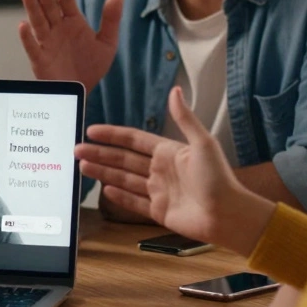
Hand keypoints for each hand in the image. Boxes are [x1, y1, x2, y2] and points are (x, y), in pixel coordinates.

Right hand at [17, 0, 121, 91]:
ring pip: (38, 22)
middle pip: (49, 7)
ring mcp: (47, 43)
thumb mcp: (107, 42)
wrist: (82, 90)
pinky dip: (26, 37)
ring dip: (32, 7)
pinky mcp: (39, 59)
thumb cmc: (92, 66)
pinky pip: (32, 47)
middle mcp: (58, 29)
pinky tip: (23, 25)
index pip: (66, 1)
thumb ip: (111, 19)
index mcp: (73, 22)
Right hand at [76, 87, 271, 254]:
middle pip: (123, 160)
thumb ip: (185, 118)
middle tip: (77, 149)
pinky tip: (105, 190)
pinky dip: (119, 197)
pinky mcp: (159, 211)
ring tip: (82, 167)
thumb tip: (175, 91)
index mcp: (168, 152)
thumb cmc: (219, 179)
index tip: (92, 130)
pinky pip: (134, 202)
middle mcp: (161, 170)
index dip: (112, 135)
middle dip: (100, 154)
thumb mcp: (203, 144)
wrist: (228, 216)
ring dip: (103, 173)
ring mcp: (159, 191)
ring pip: (124, 179)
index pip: (133, 140)